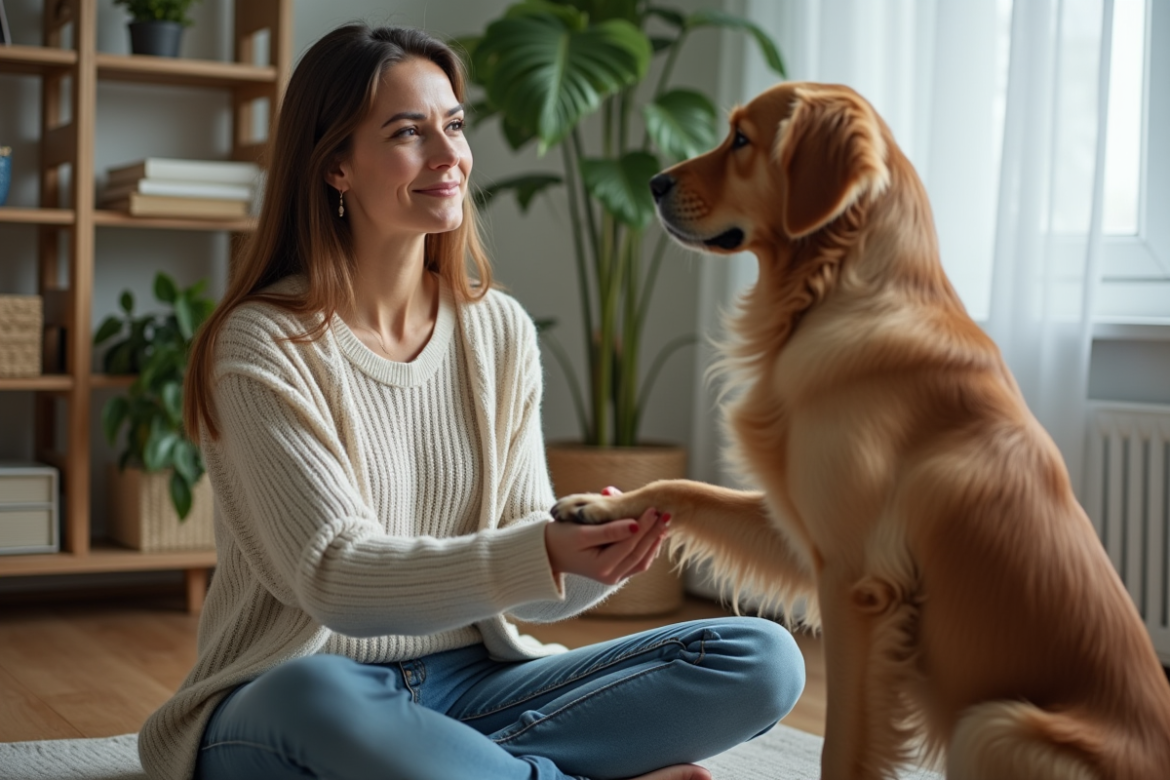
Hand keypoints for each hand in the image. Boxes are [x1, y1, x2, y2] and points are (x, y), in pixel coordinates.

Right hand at [544, 486, 671, 584]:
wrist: (549, 552)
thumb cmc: (561, 537)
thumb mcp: (581, 532)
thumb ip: (608, 530)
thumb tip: (635, 523)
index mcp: (601, 568)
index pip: (629, 545)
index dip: (643, 526)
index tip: (653, 508)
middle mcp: (610, 577)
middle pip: (639, 553)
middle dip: (653, 532)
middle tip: (665, 512)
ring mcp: (614, 576)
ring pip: (642, 560)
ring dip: (654, 541)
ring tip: (664, 522)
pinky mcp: (616, 572)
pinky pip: (637, 561)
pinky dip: (647, 548)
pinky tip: (654, 532)